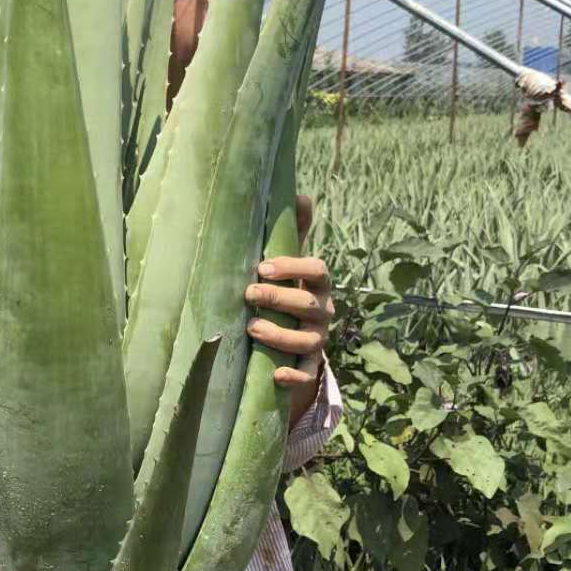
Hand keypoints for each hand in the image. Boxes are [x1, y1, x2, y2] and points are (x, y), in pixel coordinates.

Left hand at [243, 195, 333, 429]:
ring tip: (252, 328)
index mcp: (318, 283)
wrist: (294, 334)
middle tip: (248, 294)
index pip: (317, 270)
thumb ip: (292, 233)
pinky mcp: (308, 366)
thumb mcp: (290, 263)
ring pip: (309, 340)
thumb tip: (300, 194)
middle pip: (309, 304)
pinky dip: (295, 377)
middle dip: (279, 298)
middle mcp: (322, 310)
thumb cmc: (288, 289)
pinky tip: (276, 375)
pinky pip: (308, 374)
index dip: (292, 267)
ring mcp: (317, 339)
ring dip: (280, 335)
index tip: (262, 267)